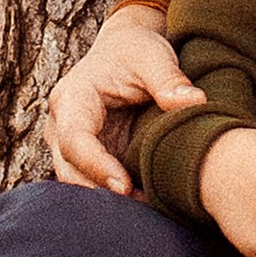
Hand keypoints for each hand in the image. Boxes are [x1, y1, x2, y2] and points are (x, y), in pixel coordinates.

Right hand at [44, 5, 202, 193]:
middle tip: (141, 208)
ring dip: (107, 199)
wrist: (125, 48)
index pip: (74, 140)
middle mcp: (62, 123)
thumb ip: (170, 79)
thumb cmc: (136, 49)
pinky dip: (115, 196)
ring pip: (77, 181)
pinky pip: (94, 181)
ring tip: (148, 209)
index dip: (96, 166)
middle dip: (100, 193)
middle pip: (68, 169)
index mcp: (72, 97)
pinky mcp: (88, 154)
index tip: (124, 187)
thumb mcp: (153, 56)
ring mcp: (71, 142)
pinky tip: (145, 202)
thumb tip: (194, 102)